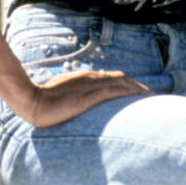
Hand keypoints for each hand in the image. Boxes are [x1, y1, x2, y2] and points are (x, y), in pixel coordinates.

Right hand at [27, 68, 151, 127]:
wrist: (32, 102)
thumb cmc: (44, 101)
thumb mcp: (62, 96)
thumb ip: (76, 96)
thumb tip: (82, 106)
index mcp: (85, 78)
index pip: (113, 78)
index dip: (129, 85)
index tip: (142, 94)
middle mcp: (90, 79)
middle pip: (121, 79)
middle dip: (138, 87)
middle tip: (154, 98)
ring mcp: (89, 86)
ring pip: (120, 83)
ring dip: (138, 90)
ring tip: (153, 100)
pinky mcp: (88, 96)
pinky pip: (113, 91)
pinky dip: (127, 93)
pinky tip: (138, 99)